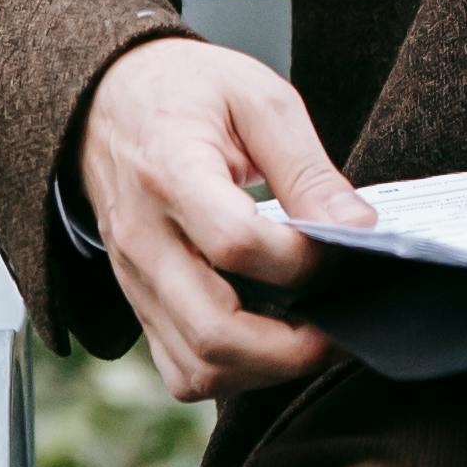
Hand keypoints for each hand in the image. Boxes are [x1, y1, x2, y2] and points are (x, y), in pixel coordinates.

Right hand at [75, 36, 371, 401]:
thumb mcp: (257, 98)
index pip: (236, 243)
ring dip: (265, 370)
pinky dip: (231, 374)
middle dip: (293, 347)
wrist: (107, 99)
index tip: (346, 248)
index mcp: (171, 172)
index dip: (301, 259)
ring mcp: (135, 280)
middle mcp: (144, 239)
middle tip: (341, 325)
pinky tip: (268, 340)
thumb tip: (358, 229)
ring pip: (196, 367)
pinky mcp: (139, 303)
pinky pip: (179, 370)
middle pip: (214, 330)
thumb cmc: (186, 92)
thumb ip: (307, 168)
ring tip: (312, 338)